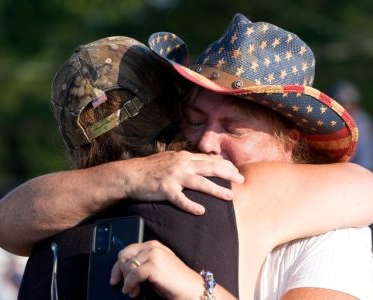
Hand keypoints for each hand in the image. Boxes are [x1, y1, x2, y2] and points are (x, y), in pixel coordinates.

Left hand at [110, 240, 203, 298]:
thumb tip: (122, 272)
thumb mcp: (155, 269)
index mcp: (153, 245)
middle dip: (121, 272)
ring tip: (132, 291)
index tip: (114, 278)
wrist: (191, 289)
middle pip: (124, 256)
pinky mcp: (154, 265)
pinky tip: (132, 291)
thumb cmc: (174, 282)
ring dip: (127, 282)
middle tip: (124, 286)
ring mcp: (154, 255)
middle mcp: (153, 247)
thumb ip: (142, 265)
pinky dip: (129, 285)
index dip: (118, 266)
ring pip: (127, 266)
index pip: (127, 251)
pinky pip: (133, 275)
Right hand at [123, 151, 243, 214]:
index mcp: (184, 157)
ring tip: (230, 196)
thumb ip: (187, 160)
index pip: (209, 159)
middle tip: (241, 180)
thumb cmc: (151, 168)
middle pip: (210, 168)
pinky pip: (180, 199)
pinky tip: (201, 211)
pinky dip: (191, 205)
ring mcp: (173, 177)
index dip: (225, 165)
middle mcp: (181, 164)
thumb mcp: (171, 159)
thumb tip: (204, 161)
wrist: (130, 174)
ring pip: (200, 182)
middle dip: (228, 174)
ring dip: (216, 189)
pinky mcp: (165, 189)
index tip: (237, 171)